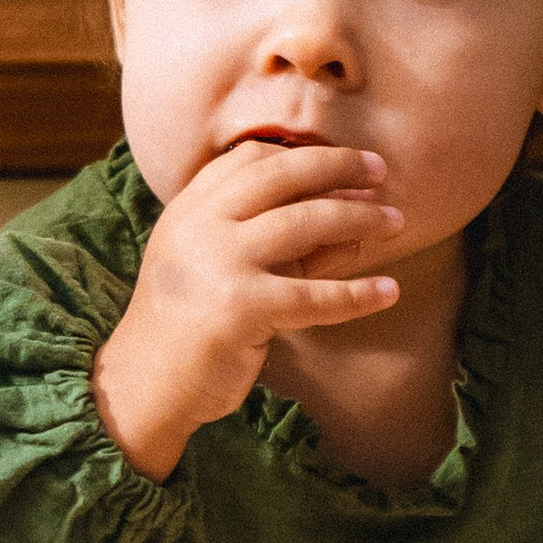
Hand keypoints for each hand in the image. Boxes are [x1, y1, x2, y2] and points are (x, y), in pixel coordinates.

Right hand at [91, 141, 404, 479]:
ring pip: (305, 224)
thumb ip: (274, 244)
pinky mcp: (240, 309)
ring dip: (360, 218)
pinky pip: (313, 296)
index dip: (304, 155)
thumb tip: (348, 224)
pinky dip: (357, 294)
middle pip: (283, 175)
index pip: (253, 160)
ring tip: (397, 222)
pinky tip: (389, 291)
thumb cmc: (187, 331)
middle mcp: (202, 226)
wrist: (146, 388)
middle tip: (382, 170)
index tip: (345, 160)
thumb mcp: (223, 272)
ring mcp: (220, 264)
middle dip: (339, 166)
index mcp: (190, 209)